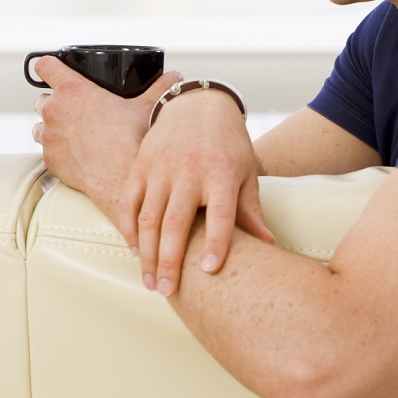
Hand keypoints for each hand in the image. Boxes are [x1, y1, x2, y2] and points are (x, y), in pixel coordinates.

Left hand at [31, 57, 180, 211]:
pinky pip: (46, 150)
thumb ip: (159, 87)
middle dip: (55, 102)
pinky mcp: (49, 160)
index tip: (52, 68)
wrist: (121, 177)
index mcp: (72, 90)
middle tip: (75, 110)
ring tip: (73, 133)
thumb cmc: (131, 139)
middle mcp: (53, 111)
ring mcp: (48, 137)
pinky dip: (57, 151)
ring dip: (51, 127)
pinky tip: (75, 154)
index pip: (45, 65)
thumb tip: (175, 78)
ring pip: (39, 126)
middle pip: (41, 98)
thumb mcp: (146, 107)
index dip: (48, 65)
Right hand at [119, 89, 274, 296]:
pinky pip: (129, 201)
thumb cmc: (227, 145)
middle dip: (170, 260)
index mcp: (221, 173)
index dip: (215, 243)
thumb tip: (268, 245)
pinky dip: (129, 228)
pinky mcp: (140, 165)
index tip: (209, 271)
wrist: (197, 105)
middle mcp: (189, 171)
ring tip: (150, 282)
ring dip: (148, 253)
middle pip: (176, 222)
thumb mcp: (245, 173)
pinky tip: (135, 251)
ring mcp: (160, 168)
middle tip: (168, 291)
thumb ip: (250, 210)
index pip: (219, 214)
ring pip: (148, 217)